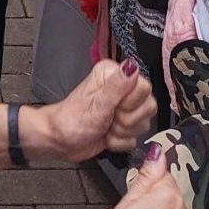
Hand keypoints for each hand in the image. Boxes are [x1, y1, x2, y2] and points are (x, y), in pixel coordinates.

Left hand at [41, 60, 155, 162]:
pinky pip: (136, 139)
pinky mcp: (124, 126)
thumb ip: (117, 85)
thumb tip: (131, 66)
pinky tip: (106, 136)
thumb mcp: (96, 103)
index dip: (132, 103)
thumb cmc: (71, 119)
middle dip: (128, 120)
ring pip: (143, 124)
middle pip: (148, 107)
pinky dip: (120, 142)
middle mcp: (122, 89)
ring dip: (122, 132)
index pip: (145, 87)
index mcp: (114, 75)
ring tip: (105, 127)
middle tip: (109, 118)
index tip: (115, 107)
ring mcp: (124, 109)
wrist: (60, 141)